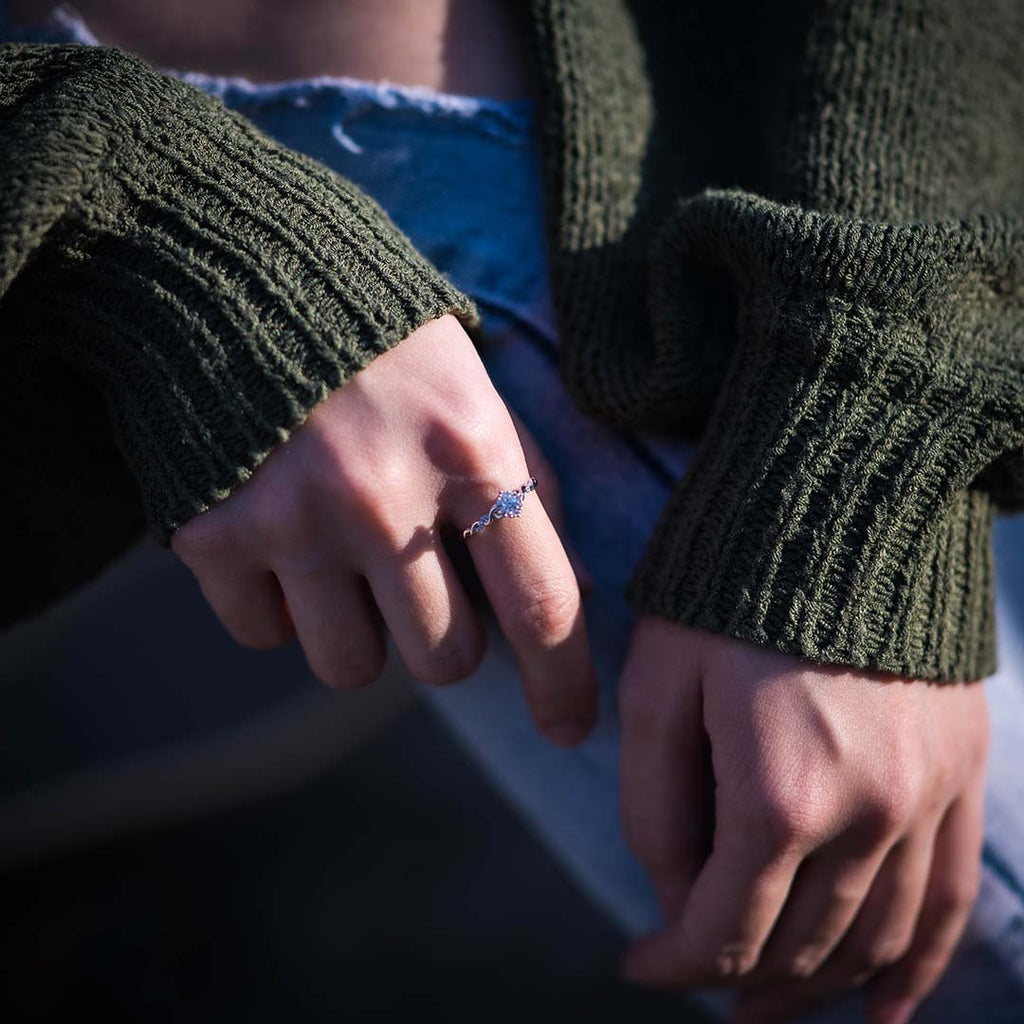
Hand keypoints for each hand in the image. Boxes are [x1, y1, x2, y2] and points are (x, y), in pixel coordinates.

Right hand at [171, 313, 597, 747]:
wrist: (236, 272)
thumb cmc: (381, 342)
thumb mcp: (475, 391)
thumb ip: (525, 488)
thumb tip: (569, 596)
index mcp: (469, 449)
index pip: (541, 602)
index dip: (564, 683)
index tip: (568, 728)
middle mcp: (383, 495)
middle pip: (445, 661)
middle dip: (446, 644)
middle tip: (420, 585)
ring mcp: (292, 519)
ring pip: (352, 668)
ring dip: (360, 632)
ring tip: (344, 559)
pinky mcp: (213, 535)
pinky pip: (265, 637)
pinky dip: (279, 607)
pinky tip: (278, 540)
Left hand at [616, 616, 989, 1022]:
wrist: (841, 506)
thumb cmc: (727, 589)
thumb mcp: (658, 685)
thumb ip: (656, 804)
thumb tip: (674, 898)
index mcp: (778, 795)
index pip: (723, 931)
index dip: (672, 965)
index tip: (635, 964)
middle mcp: (868, 815)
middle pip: (799, 947)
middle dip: (736, 980)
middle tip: (694, 981)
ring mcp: (928, 800)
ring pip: (873, 941)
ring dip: (817, 988)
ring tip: (767, 1007)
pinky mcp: (961, 774)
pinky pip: (947, 901)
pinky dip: (915, 966)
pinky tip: (886, 1011)